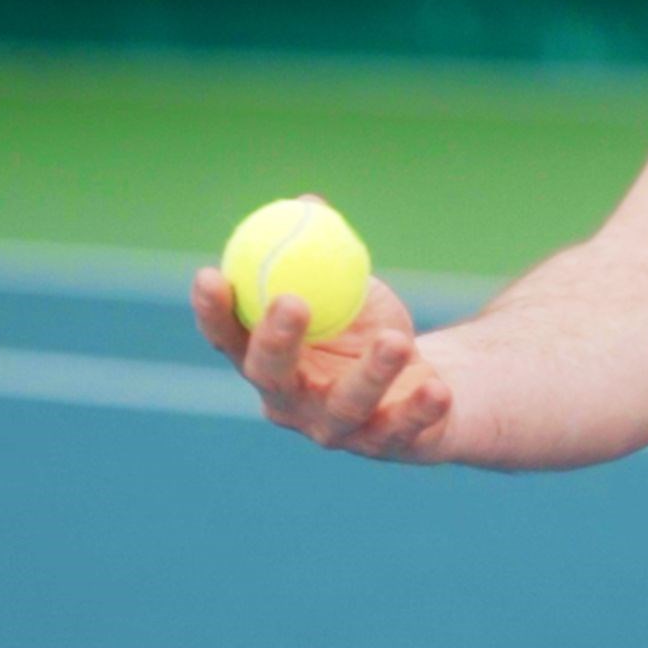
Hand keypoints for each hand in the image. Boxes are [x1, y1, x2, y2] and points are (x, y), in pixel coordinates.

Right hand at [191, 268, 455, 461]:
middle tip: (292, 301)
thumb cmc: (365, 328)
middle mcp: (292, 402)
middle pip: (273, 377)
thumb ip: (321, 252)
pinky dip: (418, 409)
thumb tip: (306, 202)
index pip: (229, 339)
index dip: (213, 312)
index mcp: (269, 361)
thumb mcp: (345, 285)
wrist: (420, 379)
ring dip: (370, 373)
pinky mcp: (386, 445)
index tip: (211, 274)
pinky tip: (437, 388)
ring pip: (345, 406)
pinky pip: (400, 429)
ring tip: (395, 339)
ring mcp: (336, 429)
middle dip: (276, 341)